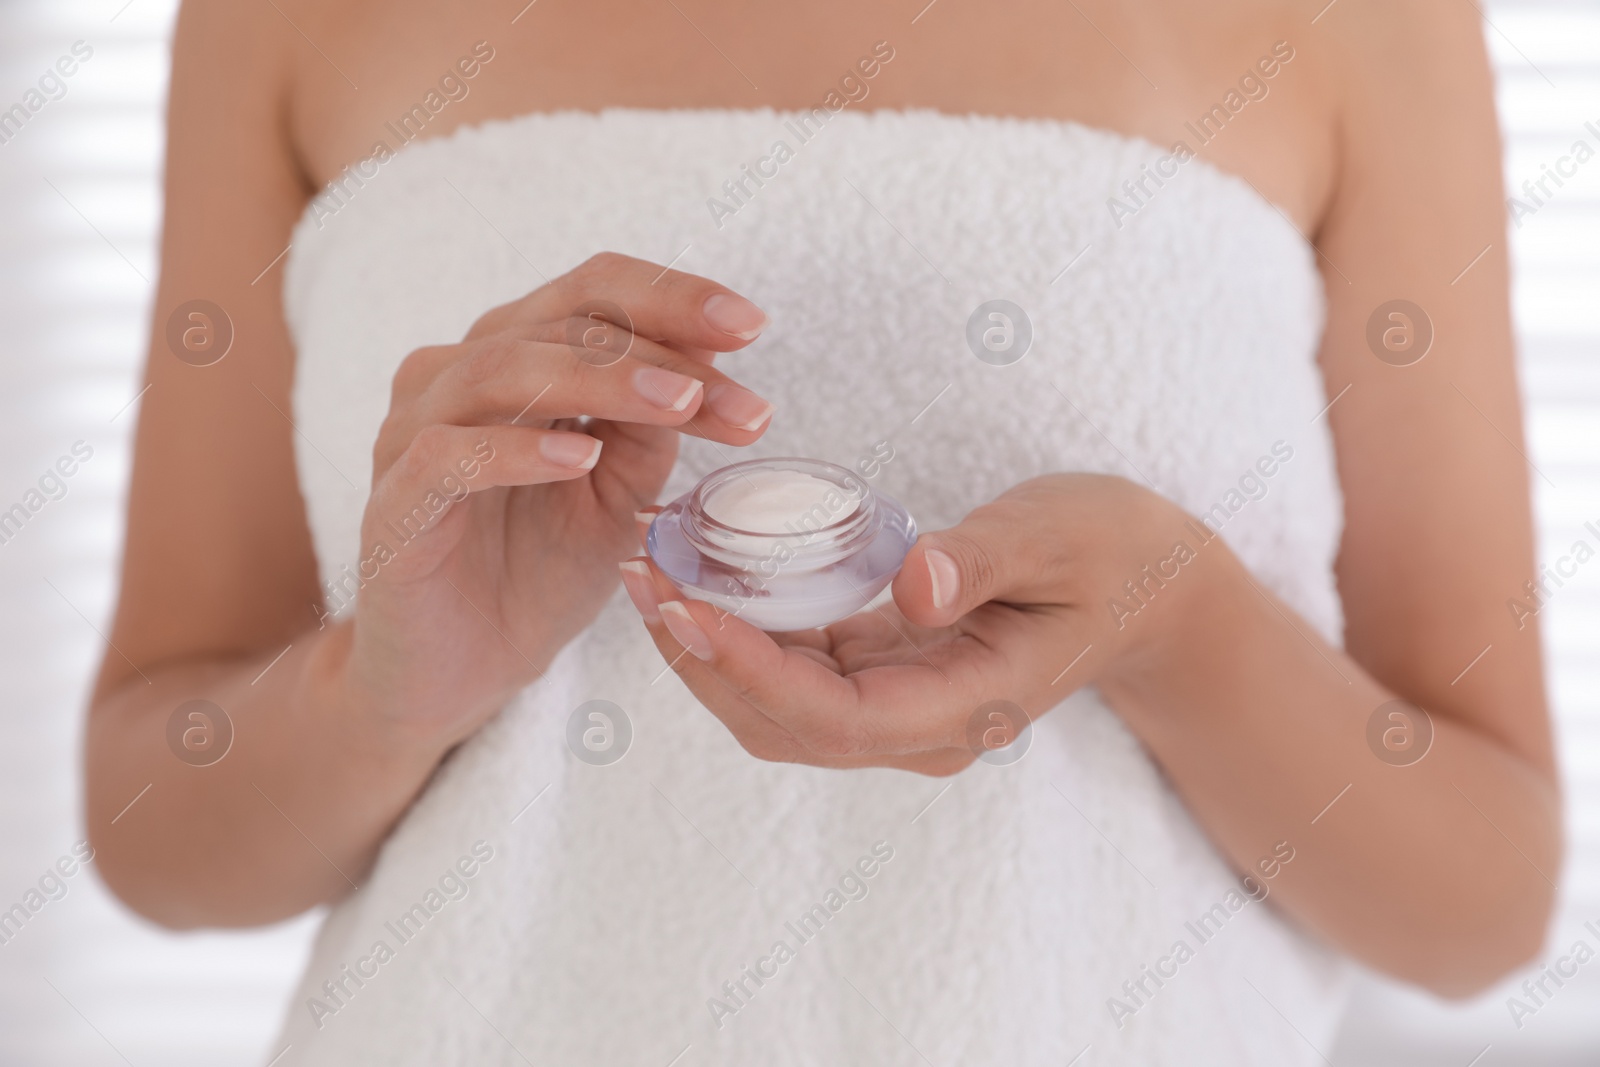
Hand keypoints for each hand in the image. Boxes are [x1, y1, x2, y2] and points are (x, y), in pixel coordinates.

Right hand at [341, 252, 777, 747]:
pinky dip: (516, 450)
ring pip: (502, 370)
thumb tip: (711, 362)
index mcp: (516, 357)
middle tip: (733, 390)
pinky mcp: (392, 503)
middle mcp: (456, 374)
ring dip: (601, 381)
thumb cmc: (541, 569)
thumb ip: (653, 426)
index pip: (593, 293)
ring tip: (678, 404)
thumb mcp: (623, 491)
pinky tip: (578, 458)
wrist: (468, 669)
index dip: (672, 297)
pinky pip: (446, 455)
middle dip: (658, 349)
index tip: (752, 325)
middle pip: (557, 320)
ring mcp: (414, 433)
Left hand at [621, 474, 1227, 774]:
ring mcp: (901, 709)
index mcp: (968, 706)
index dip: (749, 669)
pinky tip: (703, 574)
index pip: (834, 716)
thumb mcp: (1060, 536)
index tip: (683, 607)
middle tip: (640, 578)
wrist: (1148, 586)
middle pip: (784, 726)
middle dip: (702, 662)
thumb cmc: (1112, 552)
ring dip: (707, 651)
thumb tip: (912, 587)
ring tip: (650, 572)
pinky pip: (796, 673)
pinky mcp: (885, 677)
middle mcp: (923, 727)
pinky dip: (740, 632)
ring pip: (778, 708)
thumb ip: (987, 562)